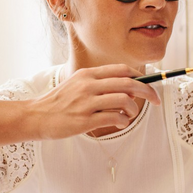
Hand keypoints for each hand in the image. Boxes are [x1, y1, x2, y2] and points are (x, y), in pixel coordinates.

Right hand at [28, 65, 161, 139]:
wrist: (36, 116)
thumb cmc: (59, 103)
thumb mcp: (76, 84)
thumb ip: (98, 84)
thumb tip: (127, 88)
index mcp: (88, 74)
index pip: (122, 70)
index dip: (141, 77)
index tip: (149, 86)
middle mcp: (88, 85)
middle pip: (128, 83)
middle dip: (147, 92)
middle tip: (156, 100)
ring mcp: (86, 103)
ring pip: (123, 100)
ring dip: (134, 109)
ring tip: (130, 115)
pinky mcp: (84, 120)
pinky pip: (114, 118)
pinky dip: (122, 121)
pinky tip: (119, 123)